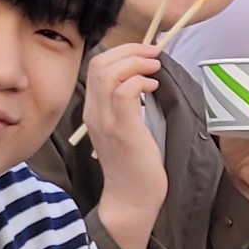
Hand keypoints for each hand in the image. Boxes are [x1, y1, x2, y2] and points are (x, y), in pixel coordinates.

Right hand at [79, 41, 168, 248]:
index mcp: (93, 110)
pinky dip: (140, 81)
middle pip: (100, 64)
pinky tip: (154, 87)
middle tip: (153, 54)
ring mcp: (106, 121)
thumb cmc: (134, 164)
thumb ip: (126, 104)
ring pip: (109, 74)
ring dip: (136, 63)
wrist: (131, 198)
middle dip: (130, 50)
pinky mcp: (123, 130)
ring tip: (154, 68)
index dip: (121, 52)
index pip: (96, 67)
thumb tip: (142, 78)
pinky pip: (124, 93)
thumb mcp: (124, 127)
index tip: (144, 52)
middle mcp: (94, 113)